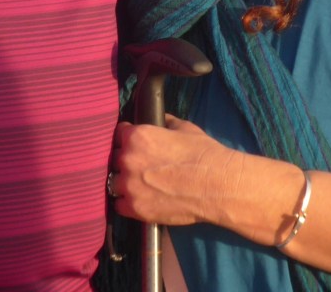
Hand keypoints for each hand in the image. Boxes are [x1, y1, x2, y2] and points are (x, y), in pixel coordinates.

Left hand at [109, 114, 238, 226]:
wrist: (217, 185)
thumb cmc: (202, 153)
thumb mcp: (183, 128)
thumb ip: (165, 124)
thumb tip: (160, 122)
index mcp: (137, 136)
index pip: (119, 133)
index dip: (127, 138)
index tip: (134, 144)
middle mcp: (128, 159)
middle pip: (115, 158)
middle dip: (126, 160)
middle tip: (140, 166)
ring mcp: (129, 185)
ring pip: (114, 182)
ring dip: (124, 182)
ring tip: (138, 185)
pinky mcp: (135, 209)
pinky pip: (119, 205)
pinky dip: (127, 203)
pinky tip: (139, 200)